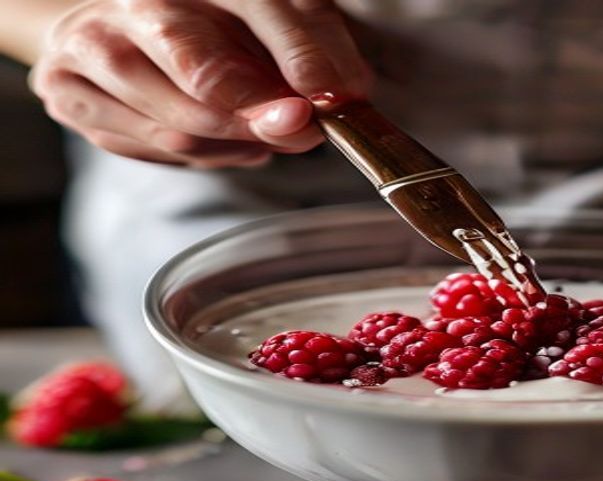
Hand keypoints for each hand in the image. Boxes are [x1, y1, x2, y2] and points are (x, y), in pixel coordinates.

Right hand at [29, 0, 370, 167]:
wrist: (126, 24)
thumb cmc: (210, 20)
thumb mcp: (270, 15)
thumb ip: (310, 46)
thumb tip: (346, 92)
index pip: (243, 22)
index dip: (287, 68)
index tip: (320, 104)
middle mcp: (129, 7)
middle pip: (200, 78)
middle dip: (259, 117)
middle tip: (299, 131)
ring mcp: (88, 49)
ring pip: (177, 128)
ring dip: (235, 144)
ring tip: (262, 135)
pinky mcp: (68, 95)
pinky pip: (149, 149)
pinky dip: (201, 156)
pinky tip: (223, 139)